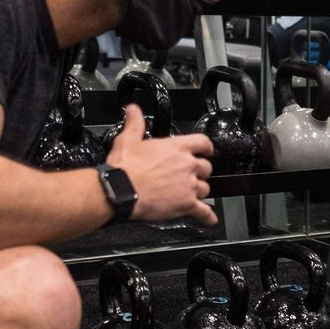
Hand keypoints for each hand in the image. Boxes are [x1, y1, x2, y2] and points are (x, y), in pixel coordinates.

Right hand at [104, 105, 217, 224]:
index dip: (206, 147)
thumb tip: (133, 110)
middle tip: (189, 175)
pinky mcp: (187, 205)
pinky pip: (204, 212)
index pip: (203, 143)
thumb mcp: (128, 140)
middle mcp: (187, 165)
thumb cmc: (124, 169)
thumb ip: (135, 124)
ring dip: (199, 191)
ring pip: (205, 188)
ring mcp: (189, 186)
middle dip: (199, 172)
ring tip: (189, 193)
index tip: (205, 151)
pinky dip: (207, 216)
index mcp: (177, 148)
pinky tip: (208, 218)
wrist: (120, 191)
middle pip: (206, 167)